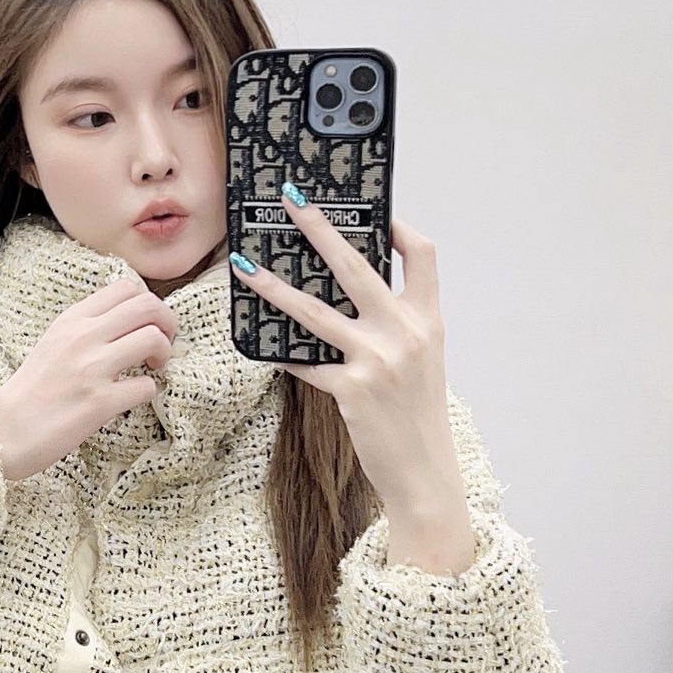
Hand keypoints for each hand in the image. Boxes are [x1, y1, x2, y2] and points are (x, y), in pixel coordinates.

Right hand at [0, 278, 177, 483]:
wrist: (5, 429)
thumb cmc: (33, 390)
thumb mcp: (54, 341)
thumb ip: (87, 326)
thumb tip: (129, 318)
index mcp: (72, 319)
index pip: (126, 287)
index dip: (149, 303)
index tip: (147, 324)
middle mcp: (83, 337)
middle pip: (148, 306)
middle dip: (167, 323)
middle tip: (163, 344)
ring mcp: (92, 369)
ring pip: (154, 339)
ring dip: (164, 354)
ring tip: (153, 368)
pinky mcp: (100, 402)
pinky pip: (147, 387)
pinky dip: (149, 392)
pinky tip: (133, 397)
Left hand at [235, 186, 464, 518]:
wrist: (424, 472)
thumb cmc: (418, 416)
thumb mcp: (421, 361)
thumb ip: (396, 325)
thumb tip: (352, 297)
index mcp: (428, 319)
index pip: (422, 254)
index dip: (397, 226)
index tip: (372, 210)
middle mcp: (405, 331)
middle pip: (356, 265)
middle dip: (318, 227)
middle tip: (290, 200)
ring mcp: (378, 359)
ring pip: (314, 310)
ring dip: (274, 287)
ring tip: (244, 267)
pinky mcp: (352, 388)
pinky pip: (306, 363)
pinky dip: (285, 355)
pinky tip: (266, 347)